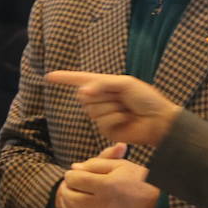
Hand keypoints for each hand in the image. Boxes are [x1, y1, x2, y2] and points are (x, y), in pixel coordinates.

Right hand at [47, 70, 180, 145]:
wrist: (159, 120)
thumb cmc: (146, 99)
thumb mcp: (125, 84)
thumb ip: (102, 85)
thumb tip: (81, 92)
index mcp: (104, 85)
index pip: (79, 80)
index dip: (64, 78)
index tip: (48, 76)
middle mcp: (101, 100)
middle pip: (84, 97)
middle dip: (103, 96)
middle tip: (122, 98)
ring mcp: (102, 115)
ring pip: (93, 110)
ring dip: (112, 108)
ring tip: (126, 110)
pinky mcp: (106, 130)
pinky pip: (102, 122)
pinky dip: (115, 119)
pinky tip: (126, 120)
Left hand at [57, 143, 158, 207]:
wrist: (158, 207)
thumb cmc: (139, 181)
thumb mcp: (120, 166)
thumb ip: (95, 164)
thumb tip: (73, 168)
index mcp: (107, 186)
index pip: (75, 180)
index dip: (70, 175)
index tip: (73, 175)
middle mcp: (104, 205)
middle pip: (70, 197)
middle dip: (65, 189)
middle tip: (69, 186)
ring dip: (66, 204)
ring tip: (71, 197)